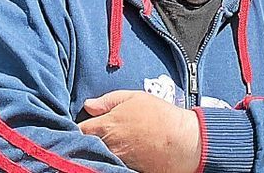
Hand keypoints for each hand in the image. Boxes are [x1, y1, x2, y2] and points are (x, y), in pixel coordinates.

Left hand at [79, 91, 201, 172]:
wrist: (183, 142)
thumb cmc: (161, 117)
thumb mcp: (135, 98)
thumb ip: (108, 100)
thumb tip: (88, 105)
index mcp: (107, 125)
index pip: (80, 129)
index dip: (80, 127)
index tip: (85, 125)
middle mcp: (109, 145)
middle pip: (86, 145)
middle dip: (87, 139)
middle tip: (95, 134)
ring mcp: (117, 160)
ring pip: (98, 155)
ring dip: (100, 149)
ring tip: (111, 143)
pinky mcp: (126, 169)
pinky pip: (112, 163)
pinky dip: (112, 159)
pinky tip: (120, 153)